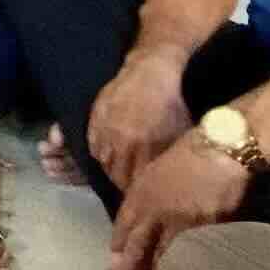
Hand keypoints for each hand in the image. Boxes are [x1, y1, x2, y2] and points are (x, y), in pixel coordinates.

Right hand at [88, 51, 192, 190]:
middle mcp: (121, 142)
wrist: (151, 71)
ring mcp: (105, 130)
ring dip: (107, 169)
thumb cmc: (172, 105)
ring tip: (116, 170)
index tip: (141, 198)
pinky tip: (107, 153)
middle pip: (115, 175)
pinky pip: (91, 145)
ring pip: (101, 162)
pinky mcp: (95, 118)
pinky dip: (98, 152)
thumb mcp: (177, 136)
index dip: (137, 193)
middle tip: (128, 187)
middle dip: (121, 183)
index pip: (135, 183)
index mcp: (144, 147)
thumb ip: (165, 161)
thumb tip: (164, 183)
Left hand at [104, 132, 251, 269]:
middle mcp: (157, 210)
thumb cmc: (188, 151)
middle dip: (128, 269)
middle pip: (138, 246)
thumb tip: (139, 213)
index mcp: (142, 193)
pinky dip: (187, 267)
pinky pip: (193, 253)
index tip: (112, 259)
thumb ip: (144, 192)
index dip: (118, 244)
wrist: (222, 147)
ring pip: (164, 255)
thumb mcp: (156, 169)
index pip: (124, 225)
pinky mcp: (208, 228)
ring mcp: (182, 221)